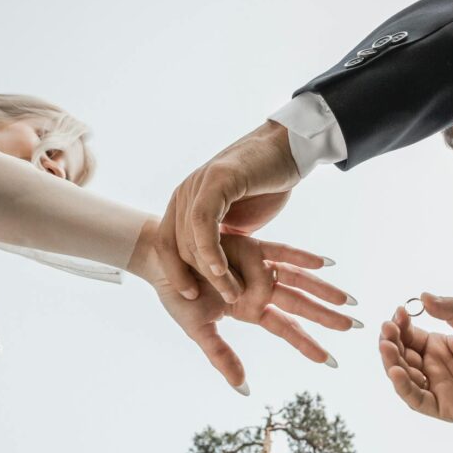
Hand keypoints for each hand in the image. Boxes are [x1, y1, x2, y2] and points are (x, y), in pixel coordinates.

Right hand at [151, 235, 359, 393]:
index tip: (333, 362)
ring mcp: (258, 267)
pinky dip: (303, 258)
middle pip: (302, 306)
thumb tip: (245, 390)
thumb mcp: (199, 330)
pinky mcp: (250, 246)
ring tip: (349, 300)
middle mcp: (260, 289)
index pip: (288, 331)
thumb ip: (222, 357)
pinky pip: (282, 252)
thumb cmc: (177, 295)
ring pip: (299, 280)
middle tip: (359, 327)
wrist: (159, 261)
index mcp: (251, 309)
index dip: (310, 346)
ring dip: (324, 289)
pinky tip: (326, 264)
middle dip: (329, 316)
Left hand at [156, 121, 300, 302]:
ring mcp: (198, 185)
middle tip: (227, 301)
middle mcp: (184, 193)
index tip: (191, 297)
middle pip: (178, 247)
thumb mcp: (237, 220)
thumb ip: (220, 240)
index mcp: (184, 203)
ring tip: (233, 292)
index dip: (174, 273)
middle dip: (200, 279)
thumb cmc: (264, 186)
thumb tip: (214, 270)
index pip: (166, 245)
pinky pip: (203, 222)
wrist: (287, 151)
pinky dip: (209, 250)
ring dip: (211, 272)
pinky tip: (222, 270)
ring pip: (190, 239)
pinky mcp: (216, 181)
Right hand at [378, 293, 452, 421]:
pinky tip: (396, 372)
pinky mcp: (443, 407)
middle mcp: (430, 367)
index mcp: (435, 346)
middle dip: (390, 343)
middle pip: (400, 356)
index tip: (397, 314)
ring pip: (403, 378)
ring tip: (387, 347)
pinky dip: (404, 387)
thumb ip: (452, 310)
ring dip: (391, 363)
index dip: (398, 326)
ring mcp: (436, 387)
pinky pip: (417, 400)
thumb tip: (423, 297)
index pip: (406, 336)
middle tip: (387, 331)